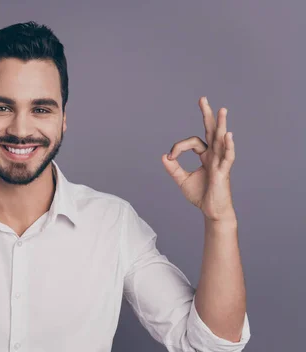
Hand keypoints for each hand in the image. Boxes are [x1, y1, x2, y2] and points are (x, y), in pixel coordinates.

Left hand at [161, 96, 235, 221]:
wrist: (212, 211)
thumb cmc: (201, 195)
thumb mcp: (182, 180)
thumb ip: (173, 169)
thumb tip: (163, 157)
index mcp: (206, 156)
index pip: (192, 142)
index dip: (178, 147)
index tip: (170, 157)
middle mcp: (215, 155)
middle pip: (211, 131)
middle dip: (207, 115)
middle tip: (203, 99)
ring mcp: (221, 162)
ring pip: (221, 140)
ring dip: (221, 125)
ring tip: (222, 110)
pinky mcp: (224, 172)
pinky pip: (228, 157)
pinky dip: (228, 146)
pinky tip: (228, 135)